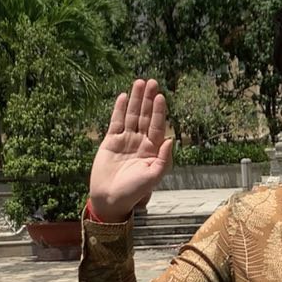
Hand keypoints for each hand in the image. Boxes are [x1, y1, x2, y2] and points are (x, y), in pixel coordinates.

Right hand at [89, 79, 172, 221]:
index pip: (157, 126)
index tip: (160, 96)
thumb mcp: (153, 176)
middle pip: (146, 116)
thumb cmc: (134, 191)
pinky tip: (123, 96)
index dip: (159, 111)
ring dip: (135, 100)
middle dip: (148, 99)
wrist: (110, 199)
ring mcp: (126, 140)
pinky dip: (119, 109)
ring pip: (132, 116)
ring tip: (139, 83)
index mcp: (153, 150)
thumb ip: (164, 159)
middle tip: (152, 82)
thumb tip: (171, 139)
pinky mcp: (110, 141)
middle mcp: (140, 142)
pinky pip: (116, 122)